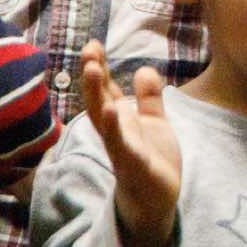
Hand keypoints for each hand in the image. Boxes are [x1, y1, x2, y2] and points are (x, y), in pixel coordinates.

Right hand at [79, 41, 182, 246]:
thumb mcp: (154, 123)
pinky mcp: (134, 166)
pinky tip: (113, 110)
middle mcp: (115, 133)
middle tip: (89, 50)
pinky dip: (115, 129)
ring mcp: (122, 149)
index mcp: (120, 122)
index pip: (106, 91)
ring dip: (97, 96)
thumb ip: (148, 99)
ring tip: (95, 69)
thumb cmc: (152, 161)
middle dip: (92, 77)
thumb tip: (144, 69)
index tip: (92, 44)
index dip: (99, 68)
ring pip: (104, 120)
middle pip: (98, 101)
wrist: (157, 201)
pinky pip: (122, 145)